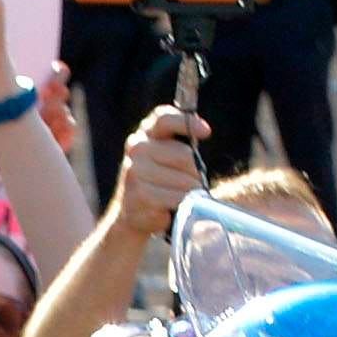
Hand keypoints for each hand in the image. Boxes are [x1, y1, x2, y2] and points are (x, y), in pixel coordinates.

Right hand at [113, 104, 203, 241]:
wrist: (130, 217)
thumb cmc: (156, 184)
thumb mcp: (164, 158)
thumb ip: (179, 144)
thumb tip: (203, 131)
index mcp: (144, 134)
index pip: (164, 118)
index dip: (187, 122)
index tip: (206, 133)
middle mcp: (137, 148)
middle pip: (185, 155)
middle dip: (195, 173)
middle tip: (190, 184)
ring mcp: (136, 171)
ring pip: (185, 180)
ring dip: (191, 192)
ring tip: (179, 198)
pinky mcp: (141, 194)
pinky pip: (178, 198)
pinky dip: (182, 206)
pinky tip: (169, 208)